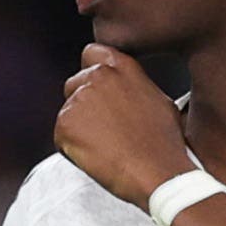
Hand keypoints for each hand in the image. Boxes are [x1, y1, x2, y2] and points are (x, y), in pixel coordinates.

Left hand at [56, 43, 197, 210]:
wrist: (158, 173)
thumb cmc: (164, 142)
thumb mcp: (158, 99)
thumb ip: (132, 86)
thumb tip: (125, 89)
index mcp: (121, 66)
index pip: (92, 53)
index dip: (91, 72)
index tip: (98, 89)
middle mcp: (97, 76)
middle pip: (74, 85)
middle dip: (83, 104)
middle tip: (105, 129)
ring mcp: (78, 99)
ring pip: (68, 113)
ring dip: (79, 128)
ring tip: (108, 146)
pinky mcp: (64, 123)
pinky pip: (61, 137)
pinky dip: (73, 148)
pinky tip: (98, 157)